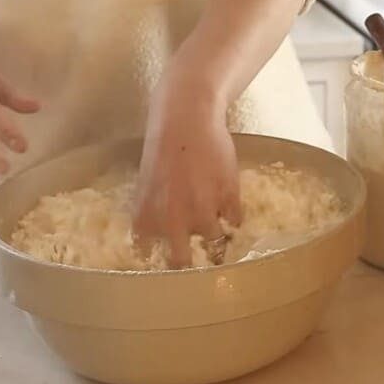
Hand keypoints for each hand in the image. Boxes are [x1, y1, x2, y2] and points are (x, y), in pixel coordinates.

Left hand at [132, 68, 240, 267]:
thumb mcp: (146, 181)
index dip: (157, 261)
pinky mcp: (229, 196)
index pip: (148, 254)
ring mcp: (204, 209)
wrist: (187, 118)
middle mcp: (174, 218)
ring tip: (219, 234)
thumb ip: (150, 210)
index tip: (164, 262)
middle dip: (188, 265)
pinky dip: (235, 217)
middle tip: (195, 262)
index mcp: (146, 214)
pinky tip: (231, 209)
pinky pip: (236, 219)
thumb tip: (155, 234)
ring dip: (216, 239)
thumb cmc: (162, 145)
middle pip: (182, 261)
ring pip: (214, 242)